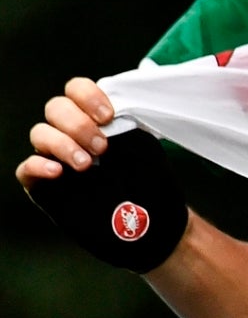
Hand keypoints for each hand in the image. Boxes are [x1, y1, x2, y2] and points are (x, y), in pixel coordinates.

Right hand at [19, 77, 189, 272]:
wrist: (153, 227)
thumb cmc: (151, 184)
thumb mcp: (144, 149)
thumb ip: (123, 124)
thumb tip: (108, 109)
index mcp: (95, 119)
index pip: (76, 90)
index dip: (88, 96)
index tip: (108, 116)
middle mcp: (71, 134)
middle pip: (56, 108)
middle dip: (78, 124)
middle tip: (103, 148)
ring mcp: (56, 159)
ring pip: (40, 134)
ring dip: (62, 144)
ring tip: (87, 165)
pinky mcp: (45, 186)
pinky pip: (25, 169)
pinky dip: (37, 165)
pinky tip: (57, 171)